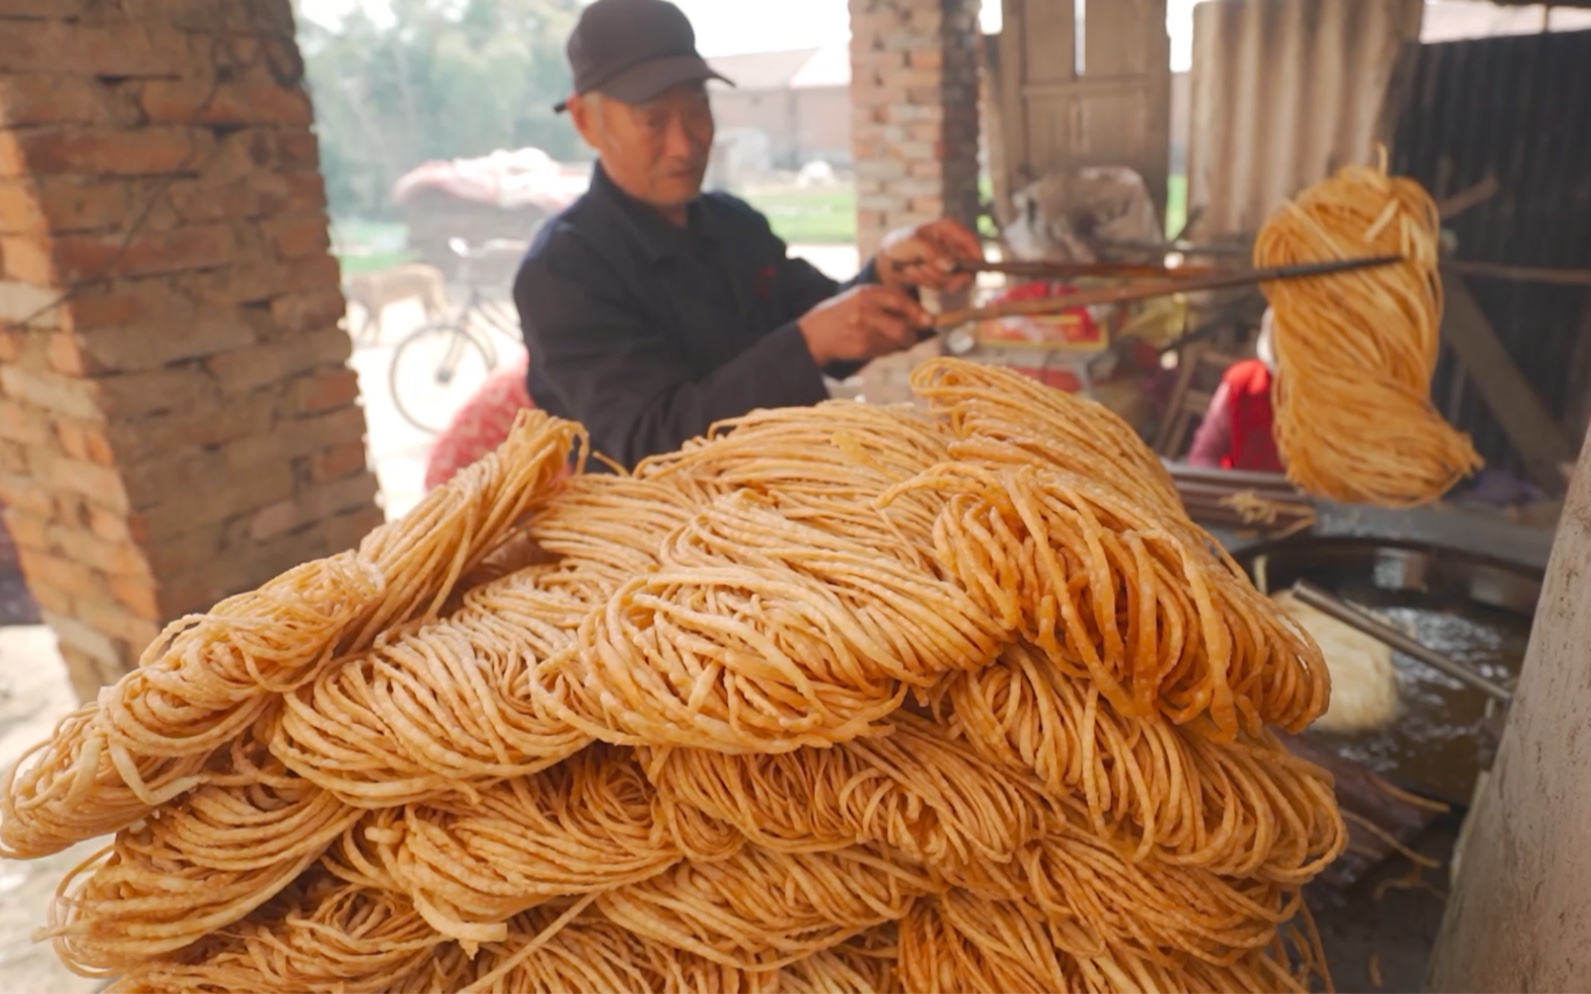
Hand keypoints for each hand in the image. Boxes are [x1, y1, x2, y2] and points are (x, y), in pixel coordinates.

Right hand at [798, 285, 929, 367]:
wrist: (817, 332)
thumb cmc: (846, 313)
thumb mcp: (863, 299)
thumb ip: (890, 303)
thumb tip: (924, 318)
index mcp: (867, 293)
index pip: (900, 300)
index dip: (917, 311)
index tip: (929, 320)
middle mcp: (865, 310)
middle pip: (901, 327)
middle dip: (912, 334)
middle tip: (912, 336)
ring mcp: (862, 330)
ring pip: (895, 341)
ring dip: (901, 344)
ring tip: (895, 341)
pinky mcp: (861, 347)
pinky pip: (885, 351)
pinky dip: (889, 350)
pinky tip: (879, 345)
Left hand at [876, 218, 983, 293]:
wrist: (890, 259)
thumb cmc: (901, 243)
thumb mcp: (912, 243)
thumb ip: (932, 252)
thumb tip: (951, 266)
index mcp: (951, 229)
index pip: (972, 243)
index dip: (976, 259)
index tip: (966, 275)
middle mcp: (957, 245)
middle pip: (969, 266)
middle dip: (945, 274)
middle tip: (923, 269)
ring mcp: (954, 261)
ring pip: (956, 279)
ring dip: (933, 278)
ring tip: (912, 268)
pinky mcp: (948, 275)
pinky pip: (946, 286)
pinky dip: (930, 283)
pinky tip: (915, 274)